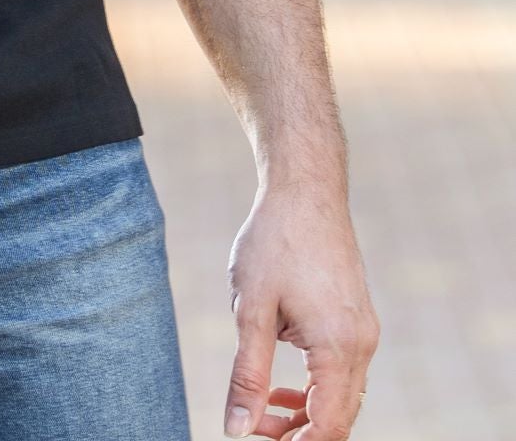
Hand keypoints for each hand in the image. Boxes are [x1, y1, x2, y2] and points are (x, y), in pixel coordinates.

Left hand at [222, 182, 379, 438]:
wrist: (306, 187)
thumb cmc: (274, 240)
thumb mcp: (251, 309)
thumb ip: (248, 374)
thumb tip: (237, 428)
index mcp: (338, 347)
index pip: (328, 426)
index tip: (257, 438)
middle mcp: (362, 344)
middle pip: (339, 416)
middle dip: (298, 431)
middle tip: (253, 425)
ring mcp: (365, 330)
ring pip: (342, 394)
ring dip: (305, 408)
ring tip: (262, 404)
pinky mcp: (358, 317)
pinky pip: (343, 368)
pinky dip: (315, 382)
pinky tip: (280, 373)